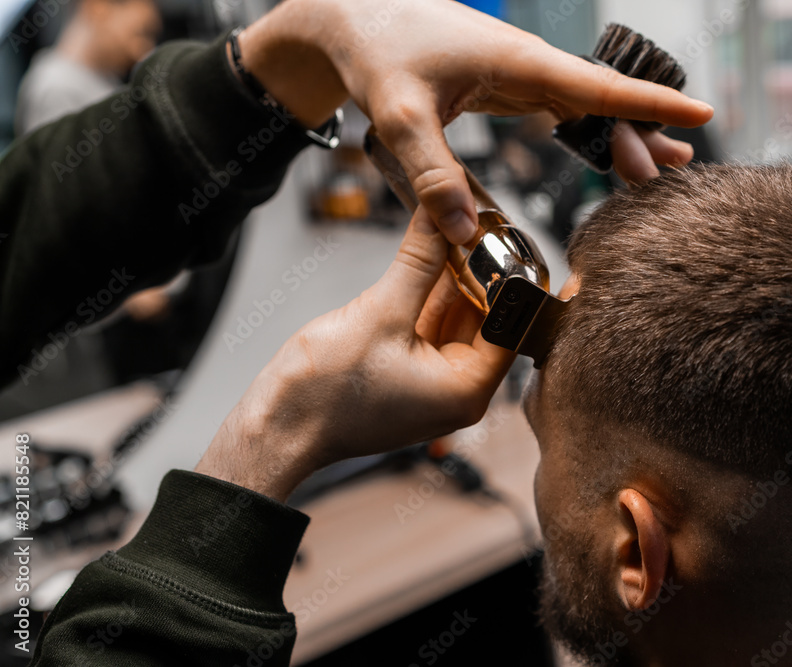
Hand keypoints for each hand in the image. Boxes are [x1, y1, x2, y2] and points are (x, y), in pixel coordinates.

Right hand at [195, 209, 513, 501]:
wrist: (276, 428)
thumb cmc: (323, 396)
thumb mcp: (380, 312)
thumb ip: (419, 262)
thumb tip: (441, 219)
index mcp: (467, 389)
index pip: (509, 324)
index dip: (507, 278)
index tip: (502, 238)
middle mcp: (458, 391)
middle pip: (485, 319)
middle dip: (479, 273)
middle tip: (476, 225)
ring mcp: (433, 384)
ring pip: (456, 320)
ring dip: (453, 280)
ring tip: (452, 231)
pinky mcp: (409, 374)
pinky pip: (430, 328)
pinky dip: (430, 297)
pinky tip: (430, 258)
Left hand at [237, 0, 713, 242]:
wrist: (351, 20)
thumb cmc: (376, 52)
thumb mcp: (400, 119)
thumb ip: (433, 176)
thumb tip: (466, 235)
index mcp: (516, 62)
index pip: (597, 86)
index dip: (649, 105)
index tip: (700, 115)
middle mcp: (527, 63)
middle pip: (600, 101)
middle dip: (638, 136)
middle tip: (667, 177)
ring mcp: (519, 73)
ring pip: (586, 105)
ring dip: (619, 135)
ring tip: (656, 169)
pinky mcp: (506, 85)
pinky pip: (562, 108)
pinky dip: (588, 132)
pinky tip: (606, 154)